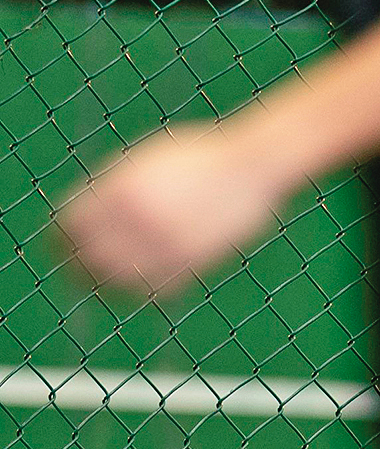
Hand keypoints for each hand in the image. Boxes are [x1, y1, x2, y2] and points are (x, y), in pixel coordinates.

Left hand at [57, 124, 299, 297]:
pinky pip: (157, 288)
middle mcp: (141, 221)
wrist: (249, 167)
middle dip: (79, 267)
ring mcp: (169, 244)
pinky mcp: (195, 262)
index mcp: (121, 192)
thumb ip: (111, 192)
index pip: (72, 228)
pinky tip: (143, 282)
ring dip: (110, 284)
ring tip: (105, 283)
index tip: (61, 246)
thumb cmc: (194, 159)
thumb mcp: (141, 166)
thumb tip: (82, 221)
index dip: (61, 240)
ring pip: (122, 280)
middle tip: (76, 271)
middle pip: (91, 259)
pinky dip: (146, 289)